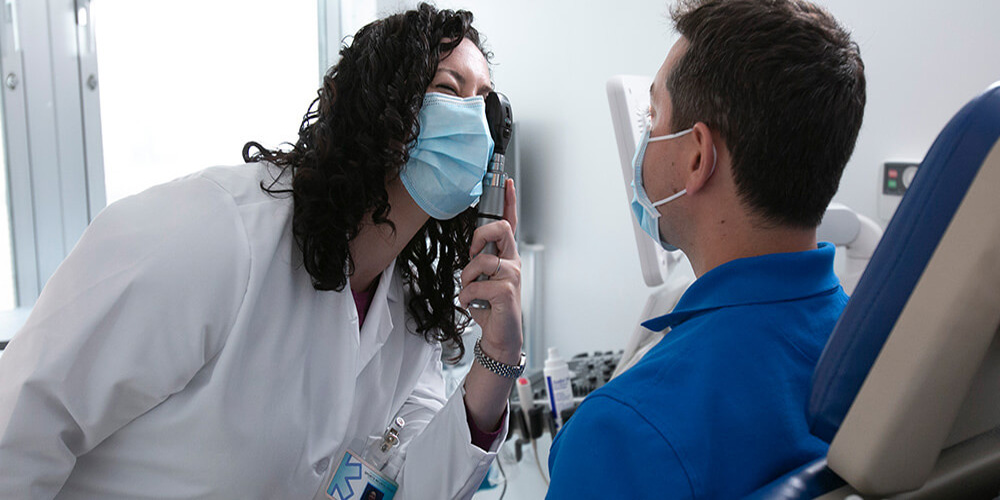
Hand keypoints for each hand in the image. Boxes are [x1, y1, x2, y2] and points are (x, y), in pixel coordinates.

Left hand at [458, 178, 522, 363]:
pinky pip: (475, 285)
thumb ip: (479, 261)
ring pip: (481, 260)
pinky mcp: (507, 291)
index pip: (510, 223)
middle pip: (501, 229)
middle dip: (479, 236)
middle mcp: (513, 262)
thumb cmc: (490, 306)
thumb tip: (470, 250)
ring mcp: (512, 276)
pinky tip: (472, 304)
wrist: (500, 335)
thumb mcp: (482, 279)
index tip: (506, 182)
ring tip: (470, 291)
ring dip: (466, 278)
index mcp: (507, 256)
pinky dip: (466, 297)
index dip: (509, 201)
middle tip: (472, 253)